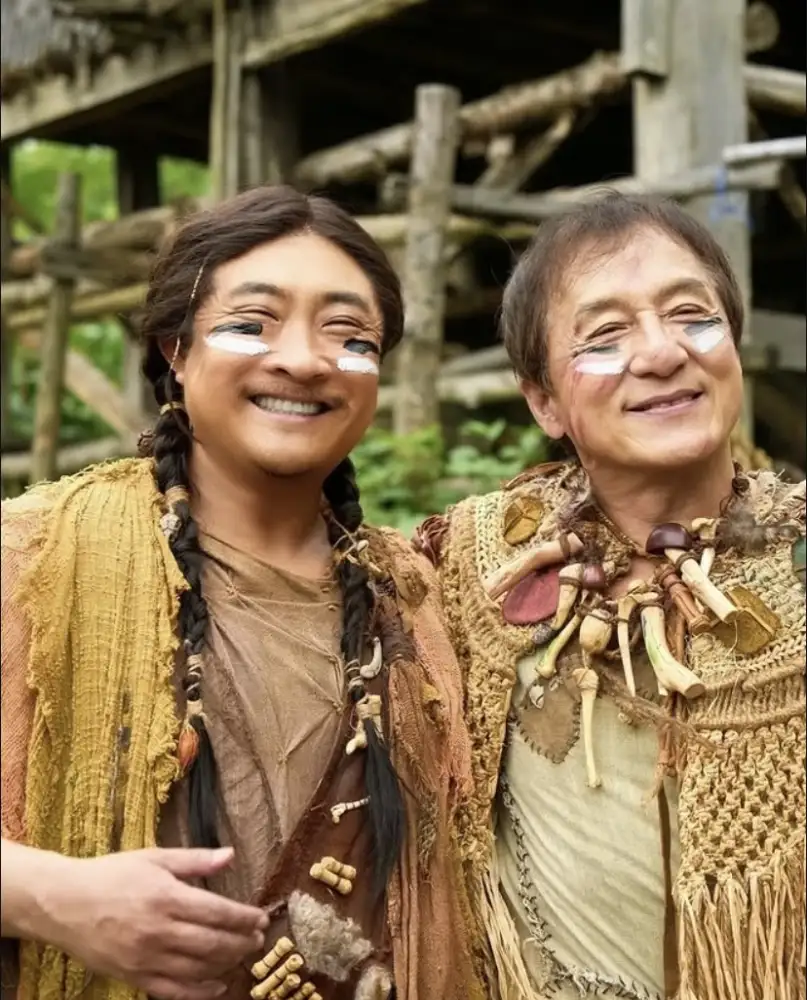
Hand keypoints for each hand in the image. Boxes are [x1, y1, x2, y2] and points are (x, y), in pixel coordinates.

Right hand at [38, 847, 267, 999]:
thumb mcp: (155, 857)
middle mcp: (159, 931)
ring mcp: (146, 958)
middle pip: (213, 943)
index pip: (218, 912)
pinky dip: (200, 992)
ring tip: (243, 957)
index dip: (244, 918)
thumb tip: (231, 855)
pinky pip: (174, 991)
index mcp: (166, 897)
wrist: (64, 904)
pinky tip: (218, 986)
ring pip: (198, 969)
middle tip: (259, 940)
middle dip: (242, 943)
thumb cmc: (112, 875)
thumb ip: (195, 860)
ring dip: (226, 965)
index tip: (262, 918)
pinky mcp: (134, 977)